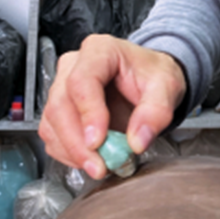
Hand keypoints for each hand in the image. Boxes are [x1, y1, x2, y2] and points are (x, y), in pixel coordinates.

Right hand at [39, 34, 186, 179]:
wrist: (150, 83)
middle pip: (60, 105)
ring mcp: (63, 89)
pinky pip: (53, 136)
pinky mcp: (60, 112)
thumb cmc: (154, 77)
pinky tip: (90, 160)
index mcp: (100, 51)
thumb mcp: (167, 88)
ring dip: (72, 152)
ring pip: (52, 123)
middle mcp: (74, 67)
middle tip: (99, 166)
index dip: (88, 114)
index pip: (82, 81)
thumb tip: (137, 142)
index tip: (98, 141)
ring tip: (100, 166)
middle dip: (77, 143)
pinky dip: (69, 154)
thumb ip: (156, 113)